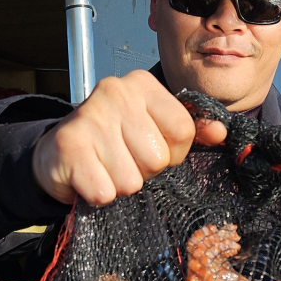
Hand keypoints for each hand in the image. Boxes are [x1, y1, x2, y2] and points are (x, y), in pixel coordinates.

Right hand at [32, 71, 227, 205]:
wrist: (60, 155)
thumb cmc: (116, 145)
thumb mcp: (156, 132)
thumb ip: (191, 131)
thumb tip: (220, 132)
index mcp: (143, 85)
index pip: (184, 130)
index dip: (172, 154)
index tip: (151, 150)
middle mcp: (115, 91)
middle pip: (158, 158)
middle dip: (144, 172)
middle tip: (123, 161)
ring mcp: (89, 116)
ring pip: (131, 180)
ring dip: (120, 185)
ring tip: (105, 169)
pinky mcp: (68, 145)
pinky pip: (105, 192)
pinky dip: (98, 195)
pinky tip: (89, 177)